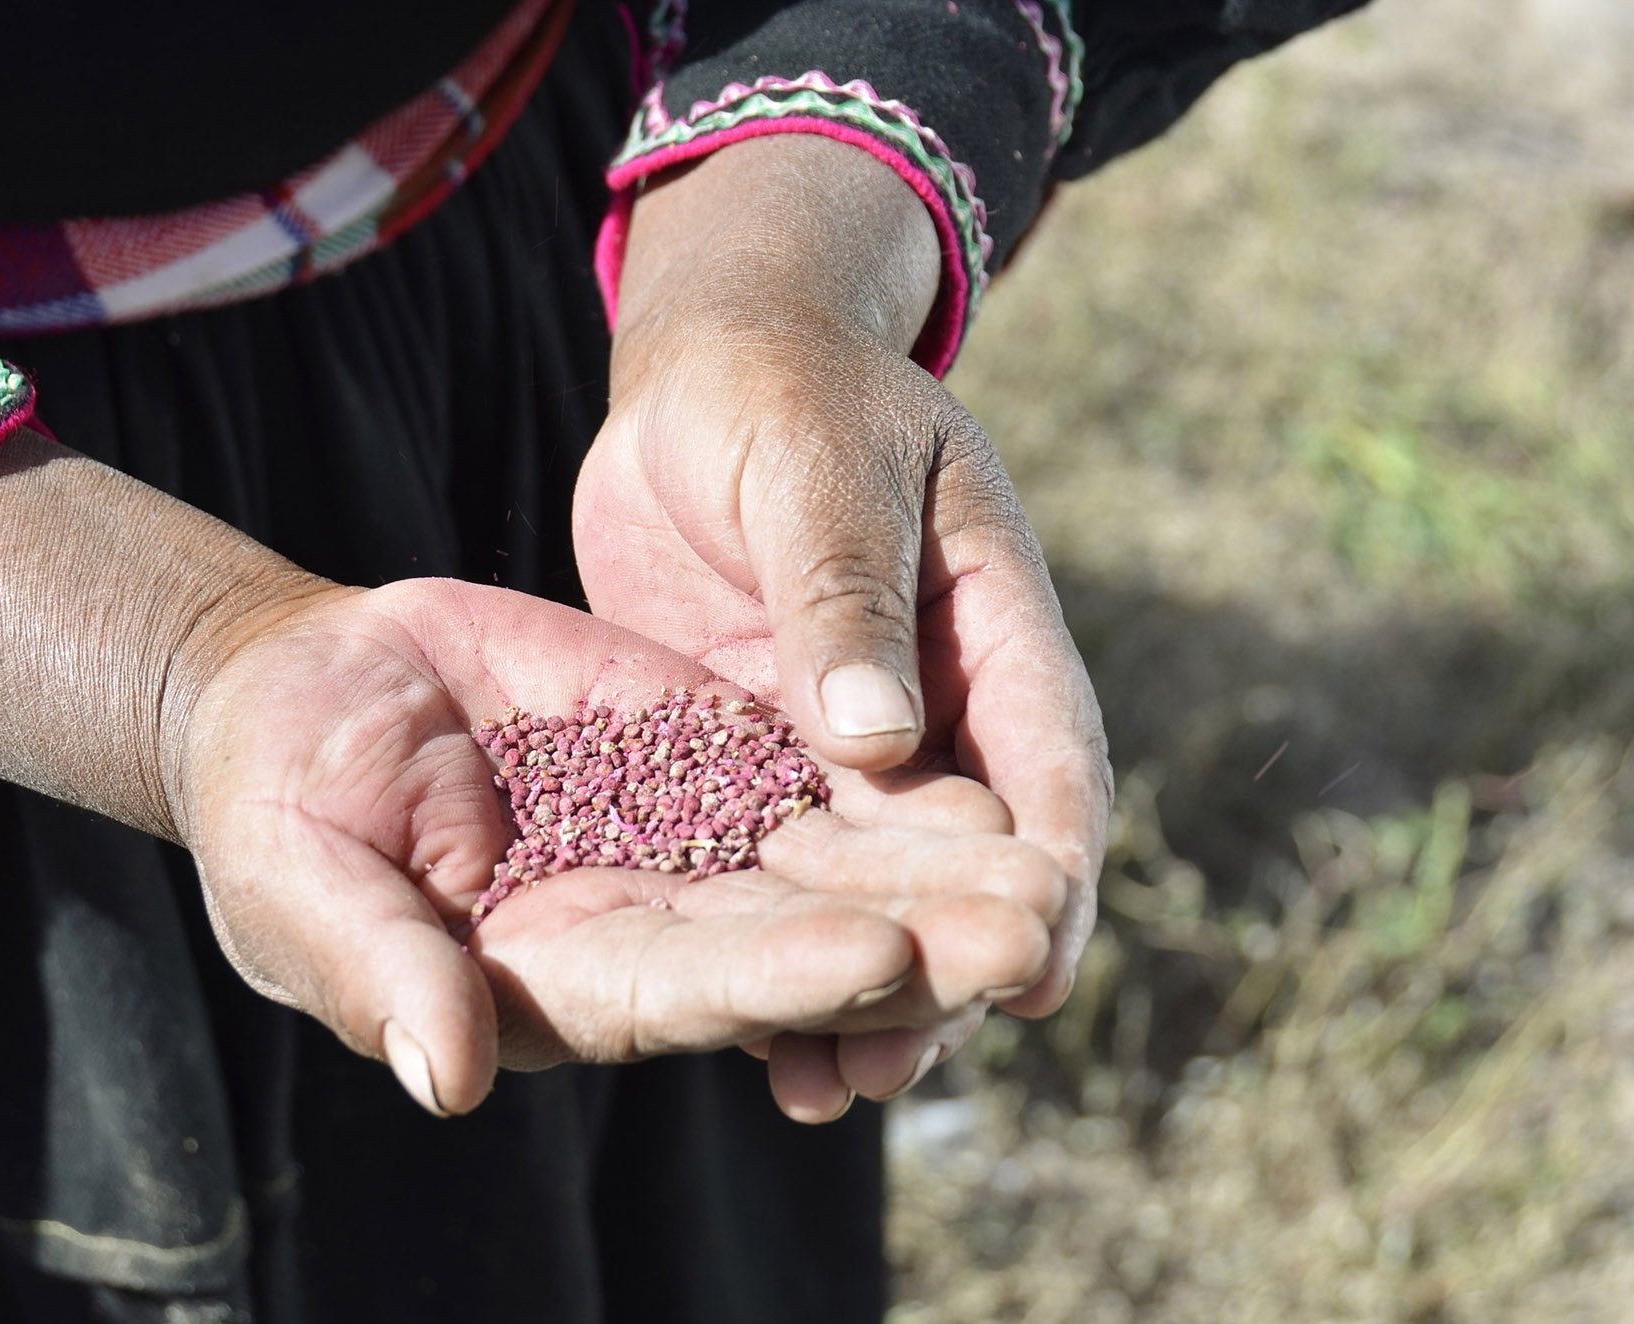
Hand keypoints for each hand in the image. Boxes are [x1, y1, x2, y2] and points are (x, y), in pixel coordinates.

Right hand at [0, 432, 1062, 1119]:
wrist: (303, 689)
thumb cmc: (274, 804)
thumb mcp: (298, 883)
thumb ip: (377, 969)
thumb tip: (449, 1076)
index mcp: (553, 979)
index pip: (680, 990)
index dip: (774, 975)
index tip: (872, 955)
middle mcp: (643, 926)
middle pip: (790, 943)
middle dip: (909, 944)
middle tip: (1027, 938)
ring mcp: (681, 840)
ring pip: (827, 863)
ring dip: (934, 871)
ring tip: (1044, 870)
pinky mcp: (701, 755)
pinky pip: (808, 773)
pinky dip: (892, 785)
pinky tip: (989, 787)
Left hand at [577, 135, 1111, 1110]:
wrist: (704, 379)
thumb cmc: (783, 391)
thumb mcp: (820, 467)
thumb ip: (846, 594)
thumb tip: (881, 742)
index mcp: (996, 629)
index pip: (1050, 771)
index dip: (1047, 880)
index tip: (1031, 972)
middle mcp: (938, 708)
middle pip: (963, 864)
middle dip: (942, 965)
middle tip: (901, 1058)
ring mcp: (850, 745)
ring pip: (871, 889)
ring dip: (857, 980)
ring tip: (822, 1082)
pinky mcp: (760, 763)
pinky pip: (776, 869)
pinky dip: (767, 942)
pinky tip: (740, 1032)